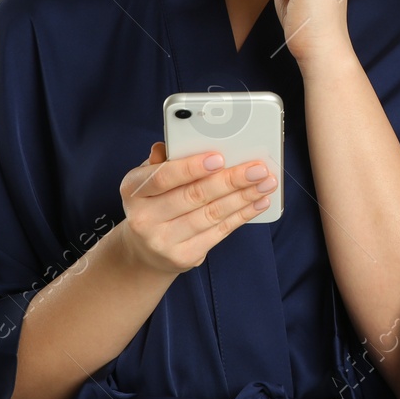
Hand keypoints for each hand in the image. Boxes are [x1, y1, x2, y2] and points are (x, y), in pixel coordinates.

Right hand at [116, 141, 277, 274]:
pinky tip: (258, 202)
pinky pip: (220, 232)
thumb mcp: (148, 179)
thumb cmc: (153, 202)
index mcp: (133, 190)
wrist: (145, 251)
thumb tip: (175, 142)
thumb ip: (164, 160)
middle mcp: (144, 219)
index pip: (163, 177)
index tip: (219, 157)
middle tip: (257, 168)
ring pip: (211, 214)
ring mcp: (164, 241)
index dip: (191, 167)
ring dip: (243, 197)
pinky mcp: (184, 256)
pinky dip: (243, 215)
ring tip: (265, 183)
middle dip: (230, 180)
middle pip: (194, 196)